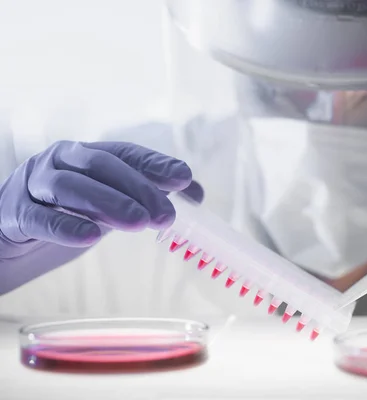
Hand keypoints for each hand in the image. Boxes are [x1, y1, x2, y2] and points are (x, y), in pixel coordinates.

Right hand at [0, 141, 201, 292]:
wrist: (8, 236)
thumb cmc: (66, 213)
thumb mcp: (110, 203)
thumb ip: (148, 196)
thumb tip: (197, 196)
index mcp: (88, 156)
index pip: (126, 153)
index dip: (155, 164)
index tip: (184, 178)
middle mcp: (61, 162)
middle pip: (102, 165)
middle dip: (138, 187)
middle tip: (167, 215)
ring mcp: (33, 184)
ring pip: (70, 186)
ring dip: (108, 202)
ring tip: (139, 222)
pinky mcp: (13, 212)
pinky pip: (38, 217)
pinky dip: (64, 226)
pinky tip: (89, 237)